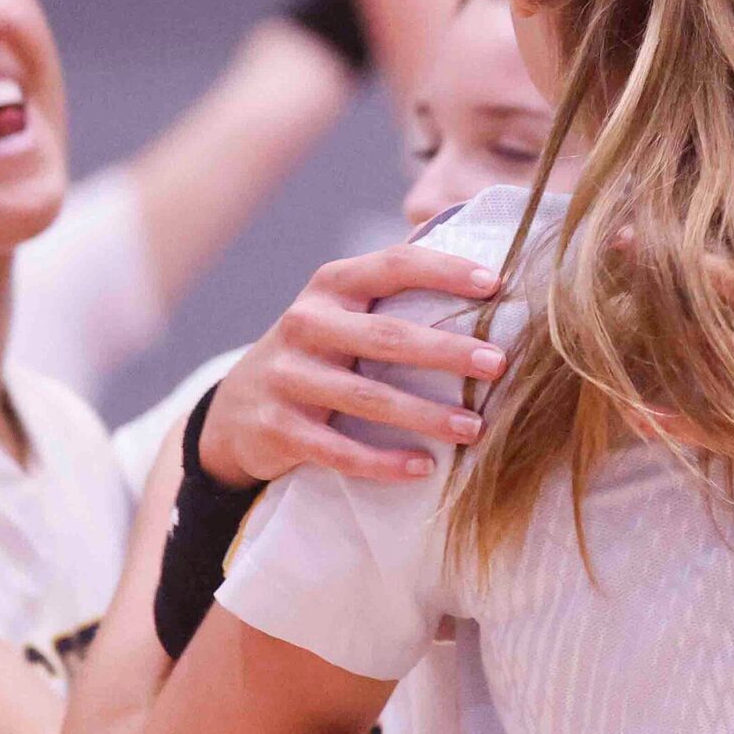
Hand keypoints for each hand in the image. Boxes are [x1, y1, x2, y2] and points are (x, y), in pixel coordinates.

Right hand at [197, 245, 503, 486]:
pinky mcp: (278, 428)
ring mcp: (288, 377)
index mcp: (331, 287)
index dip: (445, 271)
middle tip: (498, 364)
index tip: (495, 284)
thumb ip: (394, 298)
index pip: (393, 266)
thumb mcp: (341, 314)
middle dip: (446, 351)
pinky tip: (424, 467)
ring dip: (425, 414)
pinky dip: (384, 461)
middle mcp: (306, 324)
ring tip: (474, 427)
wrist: (234, 410)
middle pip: (386, 336)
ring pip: (366, 397)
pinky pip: (338, 450)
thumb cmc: (318, 354)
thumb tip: (488, 285)